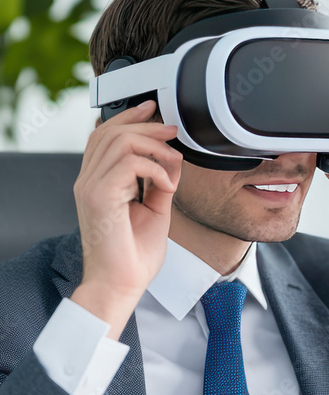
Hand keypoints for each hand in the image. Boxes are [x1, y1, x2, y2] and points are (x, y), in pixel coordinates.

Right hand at [71, 100, 181, 338]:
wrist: (122, 284)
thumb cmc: (133, 256)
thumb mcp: (155, 210)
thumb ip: (160, 183)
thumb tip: (173, 159)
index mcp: (97, 182)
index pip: (104, 136)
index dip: (129, 118)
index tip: (154, 110)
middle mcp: (88, 181)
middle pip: (111, 131)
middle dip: (148, 126)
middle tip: (174, 132)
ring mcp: (90, 188)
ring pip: (120, 142)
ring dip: (155, 147)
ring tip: (173, 162)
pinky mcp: (99, 197)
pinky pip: (128, 164)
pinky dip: (155, 169)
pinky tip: (167, 186)